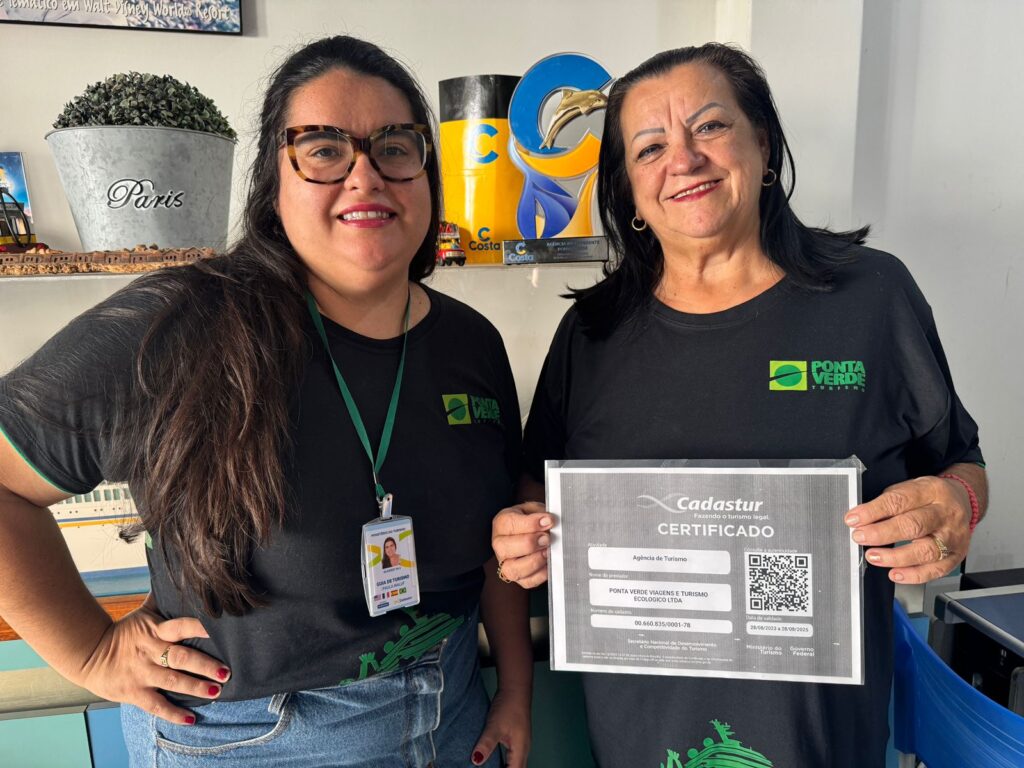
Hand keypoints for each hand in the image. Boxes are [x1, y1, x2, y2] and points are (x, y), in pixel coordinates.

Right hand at [77, 598, 229, 724]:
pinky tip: (192, 719)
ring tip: (216, 691)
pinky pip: (155, 705)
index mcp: (155, 630)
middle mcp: (150, 652)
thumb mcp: (141, 614)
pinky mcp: (133, 693)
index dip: (201, 627)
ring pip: (172, 681)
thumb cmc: (122, 633)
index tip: (222, 630)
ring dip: (195, 687)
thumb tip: (176, 574)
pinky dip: (173, 713)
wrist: (88, 654)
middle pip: (180, 657)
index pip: (181, 625)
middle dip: (204, 664)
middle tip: (227, 671)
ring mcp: (142, 673)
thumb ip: (161, 600)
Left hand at [471, 688, 531, 766]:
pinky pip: (513, 759)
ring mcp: (521, 745)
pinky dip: (505, 764)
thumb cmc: (508, 706)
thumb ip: (486, 744)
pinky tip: (495, 764)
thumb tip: (476, 761)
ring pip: (515, 765)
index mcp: (520, 750)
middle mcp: (523, 750)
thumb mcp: (495, 726)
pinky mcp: (517, 740)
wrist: (515, 690)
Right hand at [492, 501, 552, 587]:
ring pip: (512, 569)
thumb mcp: (534, 509)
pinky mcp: (518, 578)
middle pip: (505, 548)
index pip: (510, 524)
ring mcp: (506, 563)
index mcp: (501, 524)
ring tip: (548, 551)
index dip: (531, 524)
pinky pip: (527, 582)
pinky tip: (548, 563)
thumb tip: (549, 522)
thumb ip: (540, 513)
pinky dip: (540, 574)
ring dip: (534, 561)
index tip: (549, 521)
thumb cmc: (531, 520)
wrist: (530, 531)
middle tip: (547, 538)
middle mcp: (500, 545)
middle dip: (530, 543)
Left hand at [844, 475, 970, 583]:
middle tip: (860, 537)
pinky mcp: (956, 556)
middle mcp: (945, 514)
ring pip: (926, 551)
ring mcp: (953, 536)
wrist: (962, 501)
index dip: (873, 511)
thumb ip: (888, 502)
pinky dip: (914, 575)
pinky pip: (936, 570)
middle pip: (914, 525)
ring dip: (895, 557)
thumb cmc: (929, 497)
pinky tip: (895, 573)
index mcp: (931, 491)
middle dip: (882, 533)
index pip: (899, 500)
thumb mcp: (909, 488)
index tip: (853, 519)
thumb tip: (861, 519)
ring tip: (873, 556)